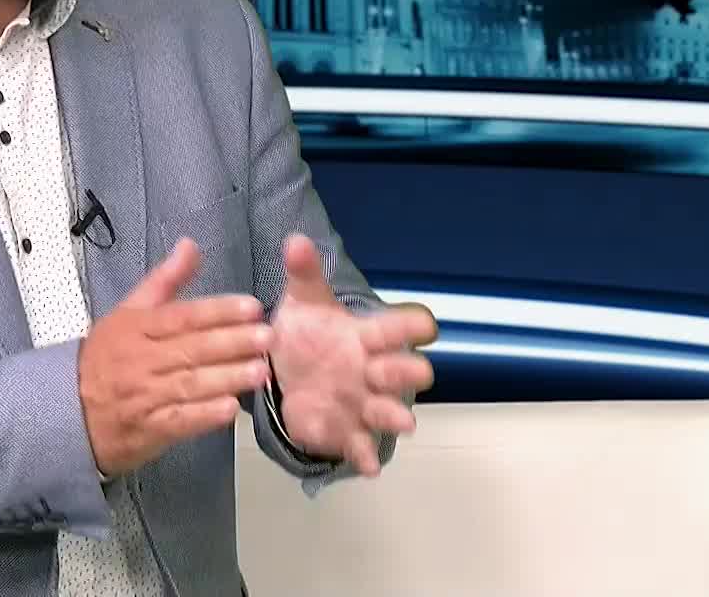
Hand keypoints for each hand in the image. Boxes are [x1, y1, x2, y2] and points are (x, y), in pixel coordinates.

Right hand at [79, 239, 272, 476]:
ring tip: (261, 371)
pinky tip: (231, 409)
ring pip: (188, 384)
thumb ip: (165, 281)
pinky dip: (203, 416)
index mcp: (138, 327)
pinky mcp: (148, 429)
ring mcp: (144, 396)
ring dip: (226, 378)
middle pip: (190, 349)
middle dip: (231, 343)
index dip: (218, 311)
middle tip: (268, 337)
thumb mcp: (128, 312)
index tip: (252, 307)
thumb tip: (191, 245)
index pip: (182, 316)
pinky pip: (177, 422)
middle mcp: (142, 360)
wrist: (68, 410)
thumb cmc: (107, 355)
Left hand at [269, 233, 437, 475]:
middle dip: (405, 372)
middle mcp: (373, 370)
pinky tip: (367, 468)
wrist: (283, 374)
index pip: (401, 327)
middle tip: (389, 371)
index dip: (414, 327)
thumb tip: (295, 240)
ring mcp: (362, 404)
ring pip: (390, 412)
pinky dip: (366, 457)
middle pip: (406, 371)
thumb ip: (303, 272)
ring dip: (397, 417)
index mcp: (367, 336)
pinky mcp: (345, 432)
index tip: (424, 327)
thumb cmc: (307, 334)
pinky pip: (361, 447)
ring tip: (404, 425)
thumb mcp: (302, 302)